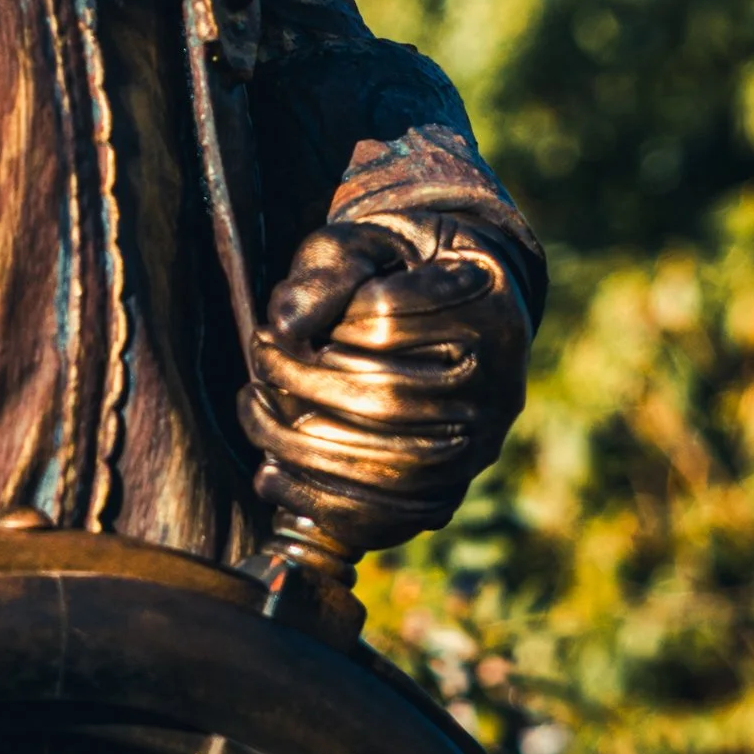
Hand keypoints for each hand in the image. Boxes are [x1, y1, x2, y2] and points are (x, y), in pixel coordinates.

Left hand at [240, 218, 529, 555]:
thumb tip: (285, 323)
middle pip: (388, 397)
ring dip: (303, 443)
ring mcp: (485, 438)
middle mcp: (499, 375)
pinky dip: (326, 503)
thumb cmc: (395, 263)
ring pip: (391, 461)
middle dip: (302, 383)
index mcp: (482, 295)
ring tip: (254, 408)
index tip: (278, 322)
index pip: (386, 318)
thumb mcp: (364, 240)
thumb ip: (328, 269)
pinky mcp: (459, 482)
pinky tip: (272, 476)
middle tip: (259, 359)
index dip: (321, 324)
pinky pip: (395, 513)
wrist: (452, 304)